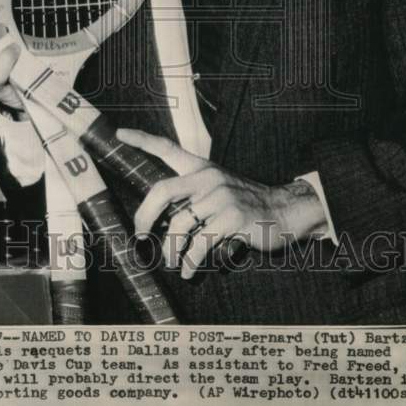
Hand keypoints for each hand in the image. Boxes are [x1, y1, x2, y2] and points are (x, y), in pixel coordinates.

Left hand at [116, 128, 328, 279]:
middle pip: (162, 191)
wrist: (284, 210)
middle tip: (140, 237)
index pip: (167, 148)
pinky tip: (191, 271)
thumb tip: (161, 227)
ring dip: (171, 250)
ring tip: (172, 263)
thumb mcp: (219, 189)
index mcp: (201, 168)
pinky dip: (191, 262)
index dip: (142, 140)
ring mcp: (221, 197)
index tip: (120, 134)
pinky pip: (201, 244)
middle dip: (144, 217)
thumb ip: (193, 198)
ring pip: (180, 225)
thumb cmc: (245, 204)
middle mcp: (208, 177)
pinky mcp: (233, 218)